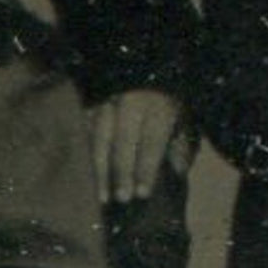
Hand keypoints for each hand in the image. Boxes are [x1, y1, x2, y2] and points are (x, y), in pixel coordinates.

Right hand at [92, 88, 192, 202]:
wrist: (150, 68)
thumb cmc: (168, 103)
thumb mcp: (184, 120)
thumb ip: (181, 146)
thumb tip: (177, 172)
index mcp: (158, 106)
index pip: (151, 141)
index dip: (146, 168)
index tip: (142, 194)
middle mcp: (131, 102)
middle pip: (122, 140)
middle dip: (122, 171)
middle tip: (121, 199)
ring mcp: (108, 101)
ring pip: (98, 136)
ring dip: (100, 169)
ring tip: (102, 196)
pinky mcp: (91, 103)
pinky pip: (84, 130)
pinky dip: (85, 155)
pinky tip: (86, 176)